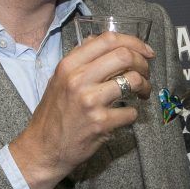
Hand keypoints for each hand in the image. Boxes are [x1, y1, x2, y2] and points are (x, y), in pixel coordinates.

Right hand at [10, 31, 153, 188]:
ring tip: (142, 93)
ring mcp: (90, 101)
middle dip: (143, 63)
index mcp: (68, 65)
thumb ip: (80, 61)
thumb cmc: (54, 114)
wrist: (43, 149)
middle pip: (124, 56)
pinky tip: (124, 116)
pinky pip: (131, 112)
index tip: (145, 51)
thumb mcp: (59, 80)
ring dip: (145, 87)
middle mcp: (78, 79)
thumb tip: (103, 42)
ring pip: (133, 81)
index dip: (134, 42)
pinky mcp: (100, 123)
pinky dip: (133, 114)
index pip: (108, 39)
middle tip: (146, 73)